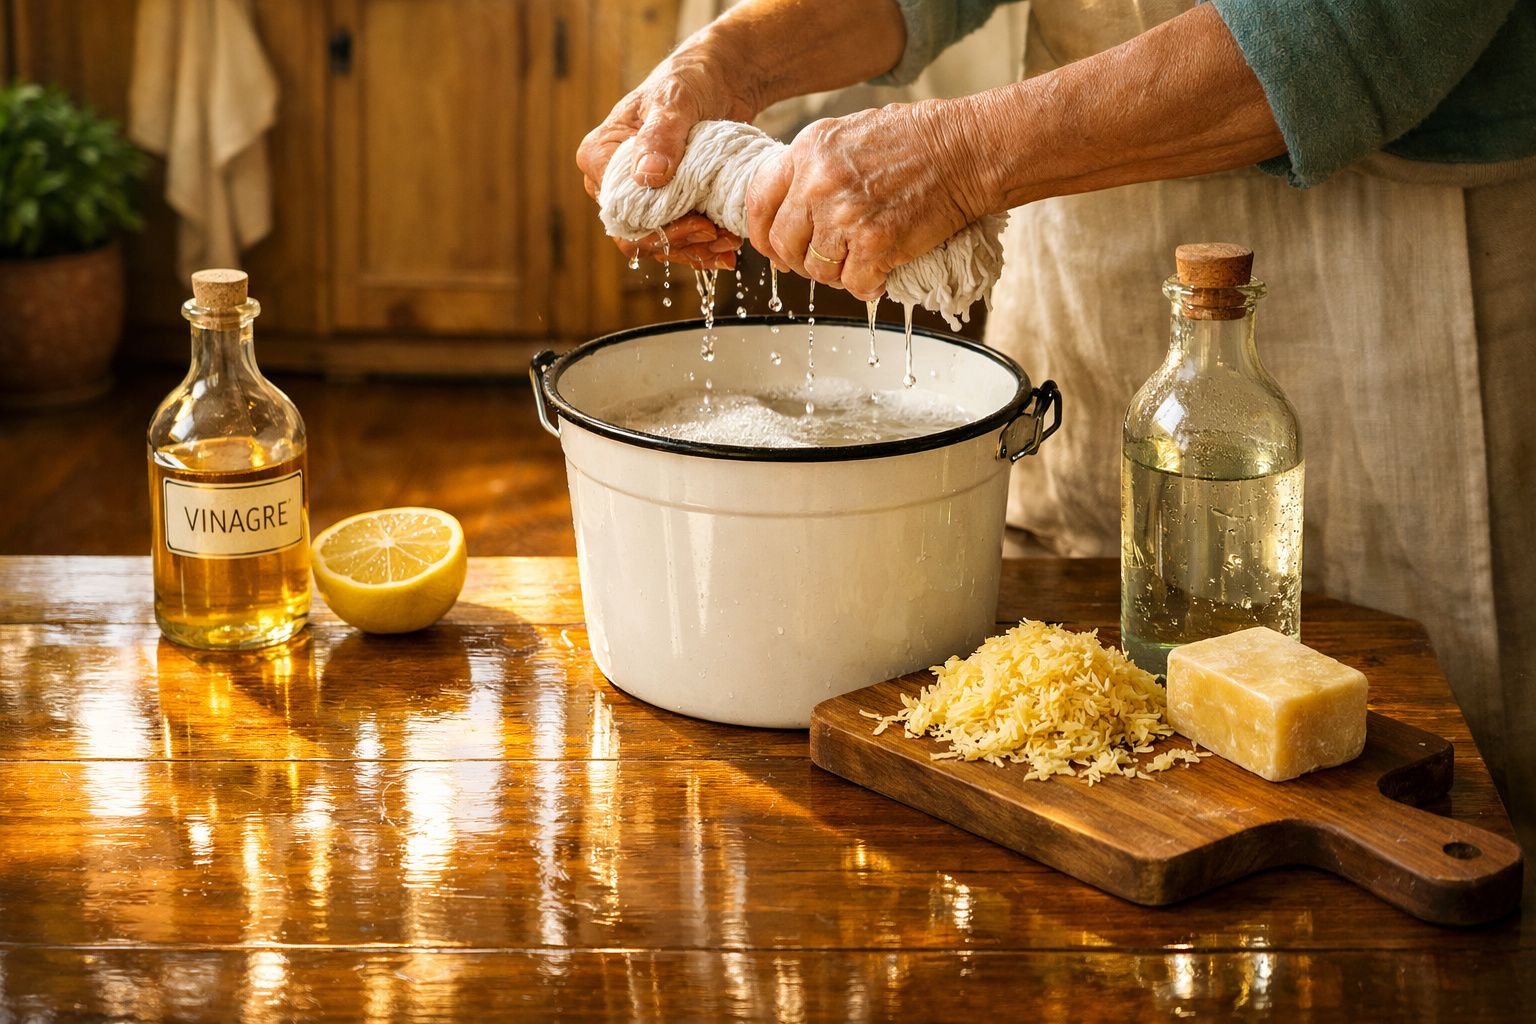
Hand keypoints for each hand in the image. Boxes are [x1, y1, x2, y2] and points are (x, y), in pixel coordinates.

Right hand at [577, 43, 758, 269]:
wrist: (720, 81)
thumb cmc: (690, 80)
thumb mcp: (675, 102)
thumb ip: (661, 136)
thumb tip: (647, 176)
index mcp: (600, 156)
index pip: (620, 209)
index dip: (658, 226)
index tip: (699, 221)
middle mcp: (612, 182)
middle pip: (637, 234)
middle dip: (680, 242)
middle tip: (718, 237)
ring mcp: (639, 197)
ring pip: (658, 242)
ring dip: (694, 250)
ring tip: (729, 244)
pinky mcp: (665, 205)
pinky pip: (675, 239)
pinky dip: (701, 249)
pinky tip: (726, 251)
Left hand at [746, 100, 994, 299]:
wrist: (967, 149)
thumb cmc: (919, 140)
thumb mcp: (850, 134)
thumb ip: (816, 166)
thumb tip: (794, 205)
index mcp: (808, 150)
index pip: (758, 202)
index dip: (762, 235)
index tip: (776, 249)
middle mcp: (818, 182)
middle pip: (784, 243)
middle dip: (801, 260)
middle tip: (825, 262)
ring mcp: (844, 215)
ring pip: (817, 269)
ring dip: (837, 273)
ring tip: (861, 262)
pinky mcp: (875, 244)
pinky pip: (853, 284)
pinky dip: (868, 286)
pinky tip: (882, 273)